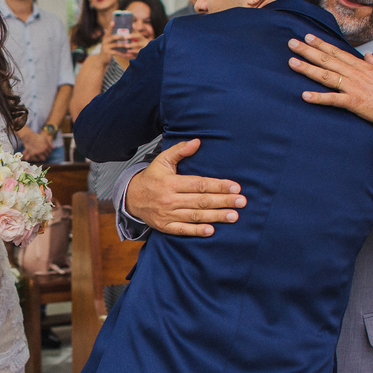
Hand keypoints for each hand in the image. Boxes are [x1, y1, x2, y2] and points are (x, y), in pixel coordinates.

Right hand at [18, 128, 52, 161]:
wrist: (29, 137)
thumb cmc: (37, 136)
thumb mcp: (45, 137)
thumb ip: (50, 142)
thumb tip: (54, 148)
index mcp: (46, 147)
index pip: (50, 152)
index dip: (48, 152)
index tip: (46, 151)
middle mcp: (43, 150)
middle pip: (47, 156)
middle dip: (45, 155)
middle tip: (43, 154)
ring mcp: (38, 153)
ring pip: (43, 159)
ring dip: (42, 158)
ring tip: (40, 156)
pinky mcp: (33, 154)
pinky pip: (36, 159)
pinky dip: (37, 159)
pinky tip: (36, 157)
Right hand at [101, 29, 145, 59]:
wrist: (102, 59)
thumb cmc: (108, 50)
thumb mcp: (109, 43)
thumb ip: (114, 39)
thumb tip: (123, 35)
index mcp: (106, 37)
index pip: (108, 31)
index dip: (110, 26)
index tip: (113, 22)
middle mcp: (105, 41)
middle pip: (112, 37)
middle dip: (119, 36)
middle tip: (125, 36)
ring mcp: (105, 47)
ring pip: (115, 45)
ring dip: (122, 45)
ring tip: (128, 46)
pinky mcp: (107, 53)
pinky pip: (116, 53)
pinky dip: (122, 54)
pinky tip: (127, 54)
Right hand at [125, 139, 245, 236]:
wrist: (131, 198)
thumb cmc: (151, 178)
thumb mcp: (162, 160)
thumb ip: (180, 150)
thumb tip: (197, 142)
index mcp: (171, 182)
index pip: (199, 184)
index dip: (218, 186)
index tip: (236, 187)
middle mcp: (170, 199)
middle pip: (201, 200)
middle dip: (223, 201)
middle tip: (242, 202)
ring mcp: (167, 214)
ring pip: (195, 215)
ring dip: (216, 216)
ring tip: (234, 216)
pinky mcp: (165, 226)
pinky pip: (182, 230)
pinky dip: (196, 231)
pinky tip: (211, 230)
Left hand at [289, 34, 372, 124]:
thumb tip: (367, 55)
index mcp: (362, 66)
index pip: (337, 52)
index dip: (322, 44)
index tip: (308, 37)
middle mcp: (354, 74)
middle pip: (328, 60)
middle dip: (308, 51)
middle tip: (292, 43)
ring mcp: (353, 87)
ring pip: (326, 75)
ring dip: (308, 69)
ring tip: (292, 62)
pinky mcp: (354, 102)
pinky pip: (333, 99)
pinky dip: (318, 97)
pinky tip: (304, 95)